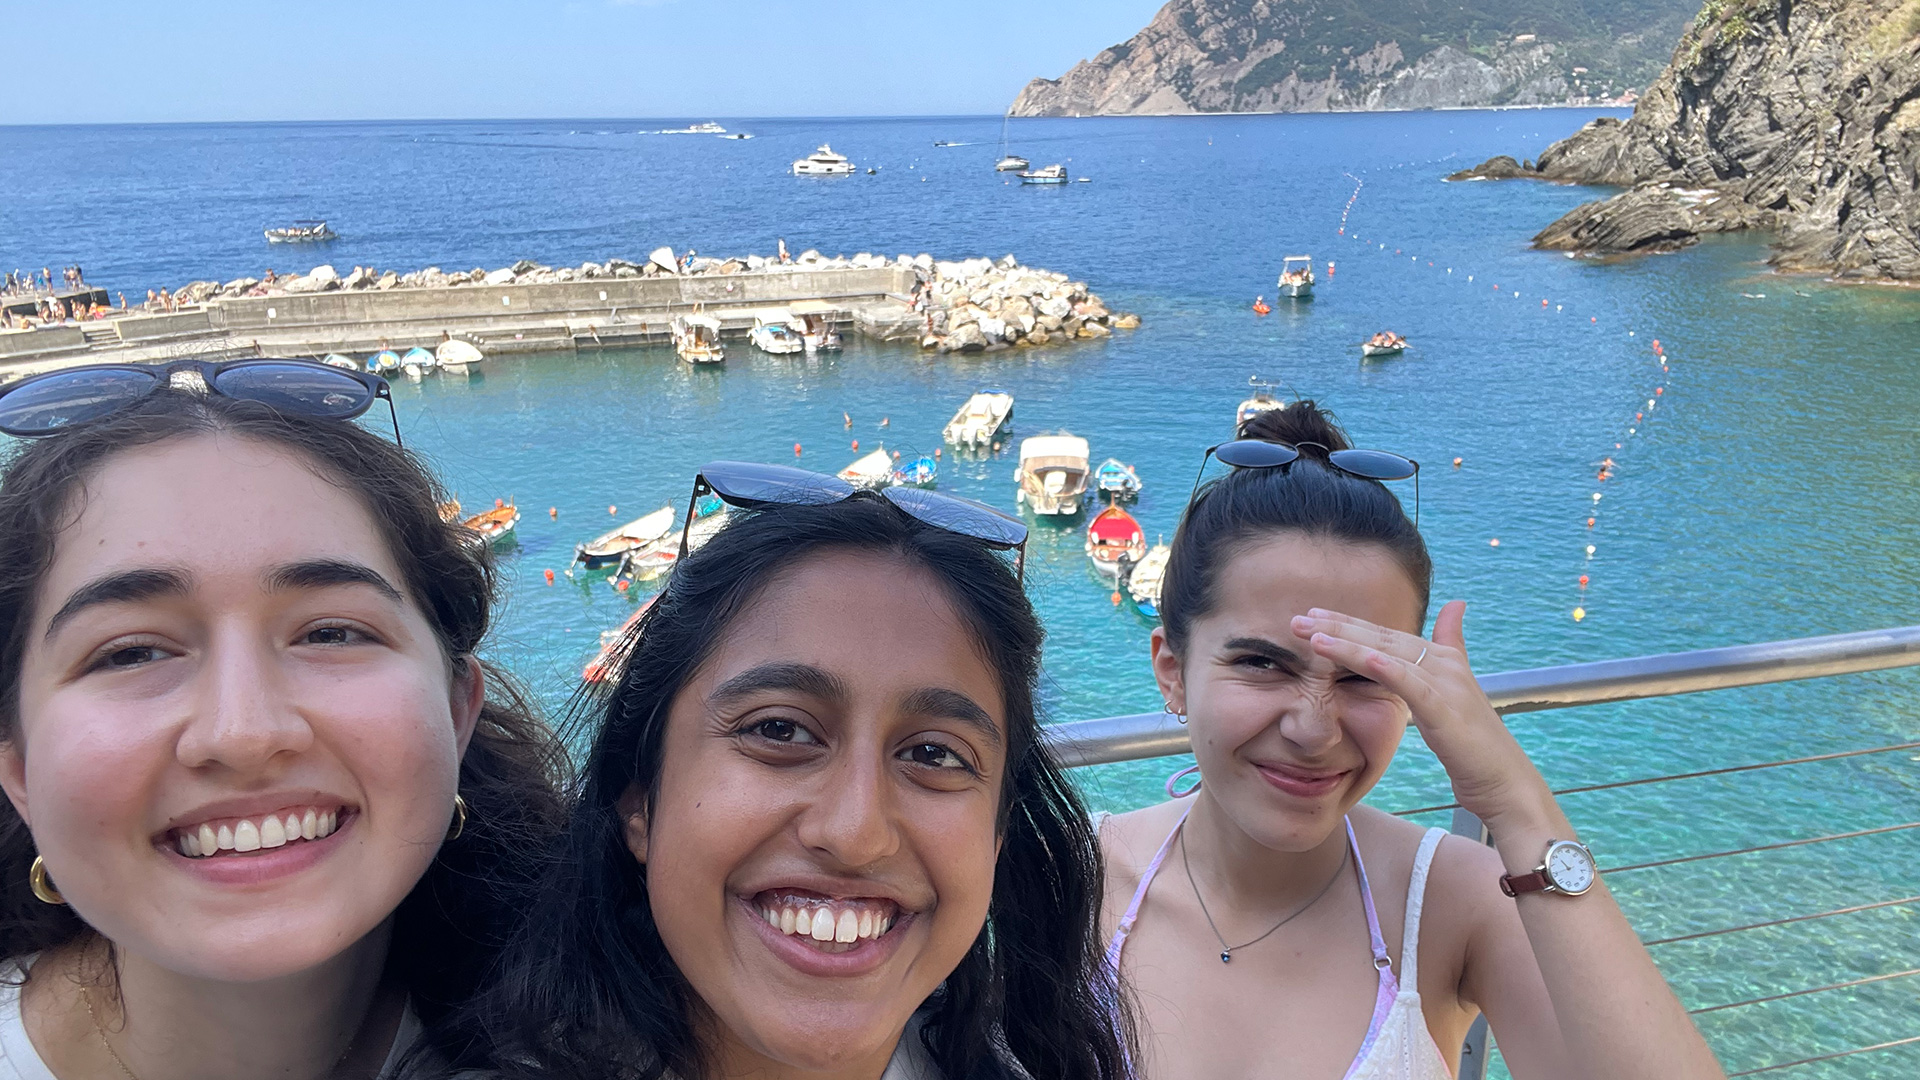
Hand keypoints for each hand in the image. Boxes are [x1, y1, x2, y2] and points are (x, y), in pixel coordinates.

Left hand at [1291, 601, 1557, 833]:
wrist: (1505, 785)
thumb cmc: (1475, 749)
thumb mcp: (1453, 700)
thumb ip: (1449, 653)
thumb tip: (1455, 608)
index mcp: (1442, 661)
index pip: (1386, 636)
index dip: (1350, 624)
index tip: (1314, 616)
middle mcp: (1444, 665)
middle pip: (1382, 638)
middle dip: (1339, 626)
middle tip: (1299, 619)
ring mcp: (1447, 685)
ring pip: (1389, 654)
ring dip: (1348, 641)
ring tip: (1312, 634)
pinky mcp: (1446, 710)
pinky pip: (1410, 683)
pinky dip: (1385, 667)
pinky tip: (1360, 656)